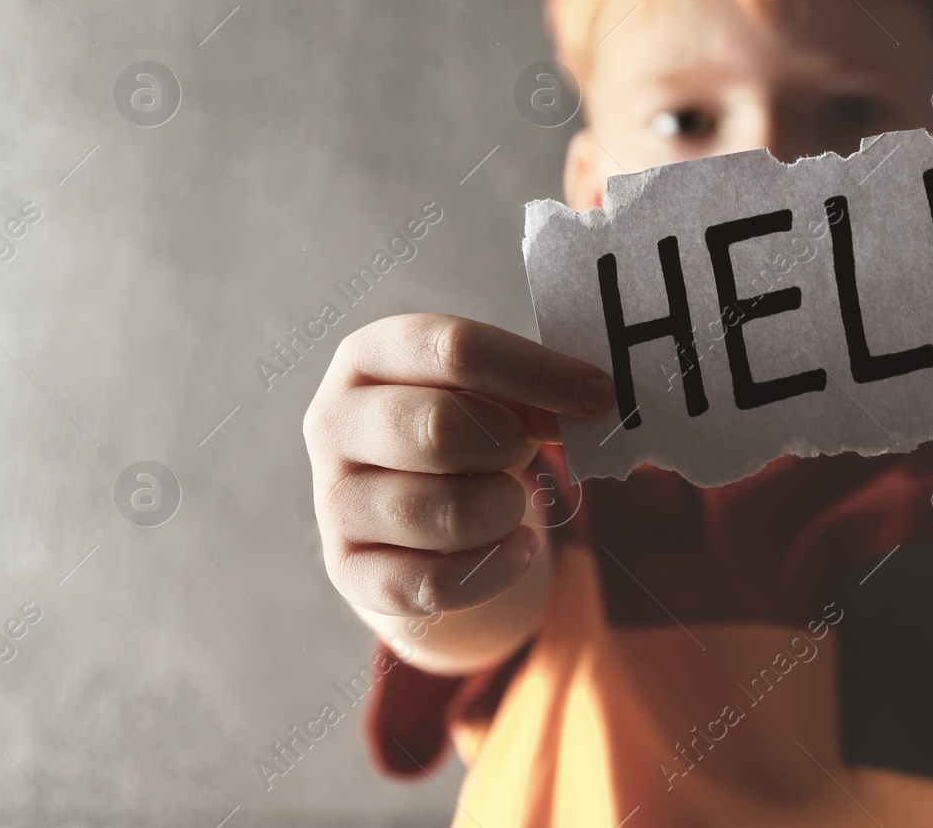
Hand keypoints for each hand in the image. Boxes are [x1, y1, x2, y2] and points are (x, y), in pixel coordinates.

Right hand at [303, 313, 615, 617]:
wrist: (414, 504)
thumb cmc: (465, 424)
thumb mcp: (492, 390)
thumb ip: (532, 389)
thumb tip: (591, 401)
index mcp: (370, 354)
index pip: (455, 348)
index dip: (537, 373)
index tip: (599, 396)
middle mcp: (334, 421)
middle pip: (438, 427)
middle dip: (507, 443)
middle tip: (523, 451)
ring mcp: (332, 499)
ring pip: (440, 511)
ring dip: (503, 508)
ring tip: (511, 500)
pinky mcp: (346, 569)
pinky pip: (430, 583)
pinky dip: (496, 567)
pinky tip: (520, 547)